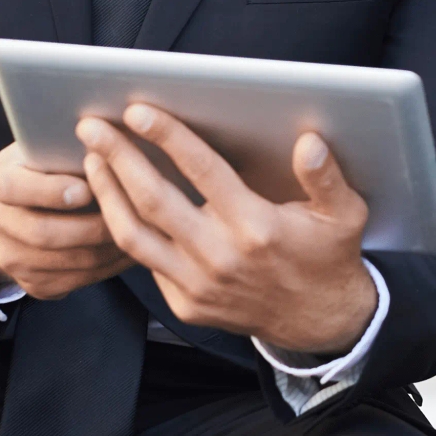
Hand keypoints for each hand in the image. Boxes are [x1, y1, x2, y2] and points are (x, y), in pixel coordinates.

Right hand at [0, 142, 130, 299]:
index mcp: (1, 180)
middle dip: (93, 226)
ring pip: (68, 261)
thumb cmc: (46, 171)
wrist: (17, 213)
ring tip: (141, 233)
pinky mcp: (34, 284)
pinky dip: (109, 267)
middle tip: (131, 216)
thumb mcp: (46, 150)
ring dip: (108, 249)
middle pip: (44, 233)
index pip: (13, 187)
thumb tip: (113, 142)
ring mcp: (14, 259)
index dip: (51, 191)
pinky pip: (77, 281)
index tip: (88, 188)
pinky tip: (131, 251)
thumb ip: (69, 150)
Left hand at [77, 105, 379, 357]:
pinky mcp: (185, 305)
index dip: (167, 137)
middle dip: (118, 157)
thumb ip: (326, 177)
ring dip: (107, 194)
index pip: (202, 170)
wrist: (319, 323)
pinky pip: (146, 263)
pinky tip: (114, 201)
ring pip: (134, 236)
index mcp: (256, 227)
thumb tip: (309, 143)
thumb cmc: (328, 257)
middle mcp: (220, 257)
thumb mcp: (344, 215)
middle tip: (91, 127)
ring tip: (91, 160)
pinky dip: (124, 230)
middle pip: (153, 199)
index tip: (138, 111)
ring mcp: (198, 285)